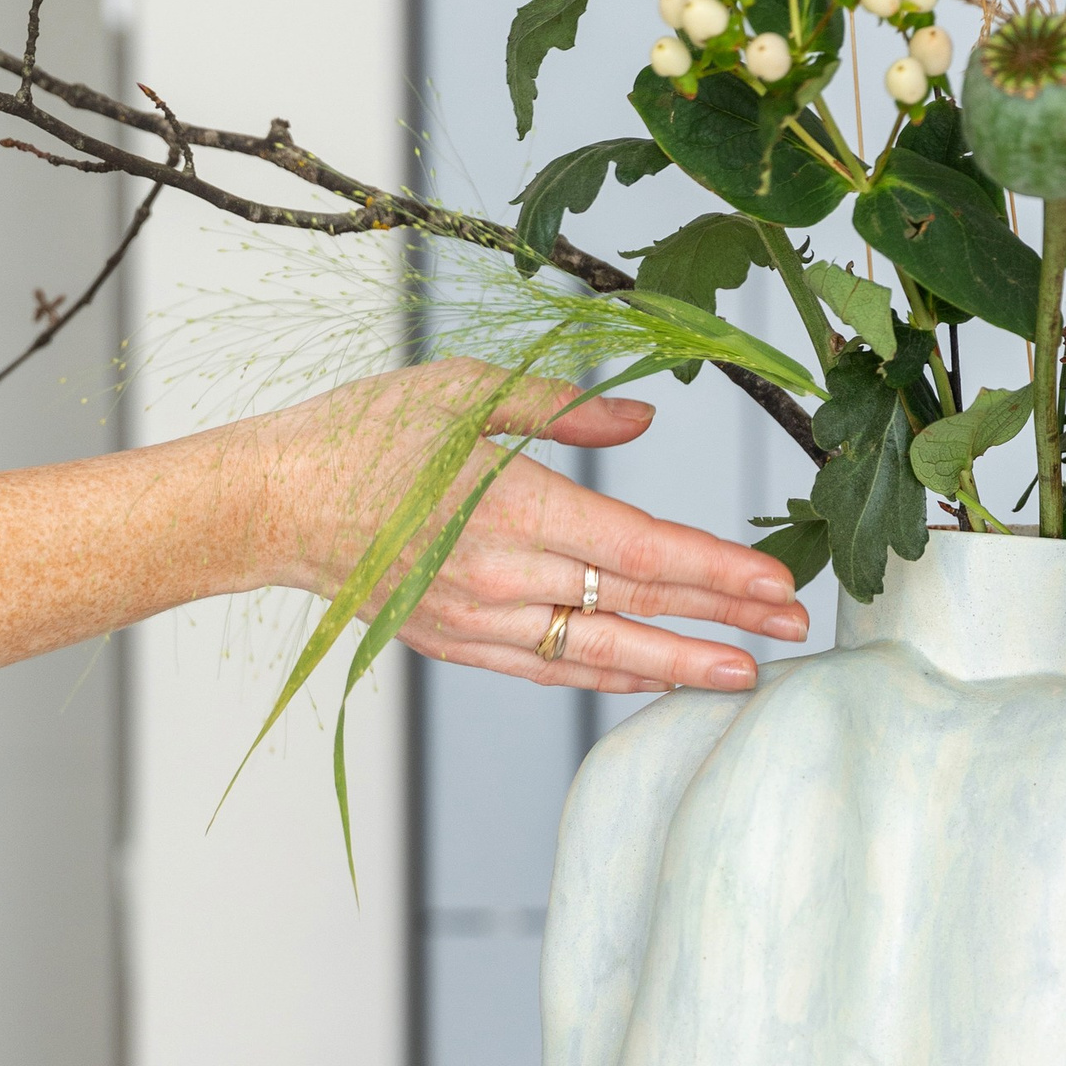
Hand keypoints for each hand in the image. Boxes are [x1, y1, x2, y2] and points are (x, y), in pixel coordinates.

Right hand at [259, 361, 811, 696]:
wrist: (273, 502)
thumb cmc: (366, 432)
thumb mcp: (466, 389)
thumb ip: (562, 408)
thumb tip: (643, 418)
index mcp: (514, 507)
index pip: (644, 552)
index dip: (719, 574)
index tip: (778, 585)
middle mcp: (502, 575)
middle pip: (638, 608)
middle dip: (724, 623)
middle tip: (793, 630)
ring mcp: (477, 620)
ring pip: (599, 653)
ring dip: (678, 667)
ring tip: (744, 675)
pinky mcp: (455, 642)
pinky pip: (549, 667)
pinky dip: (608, 674)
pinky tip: (653, 676)